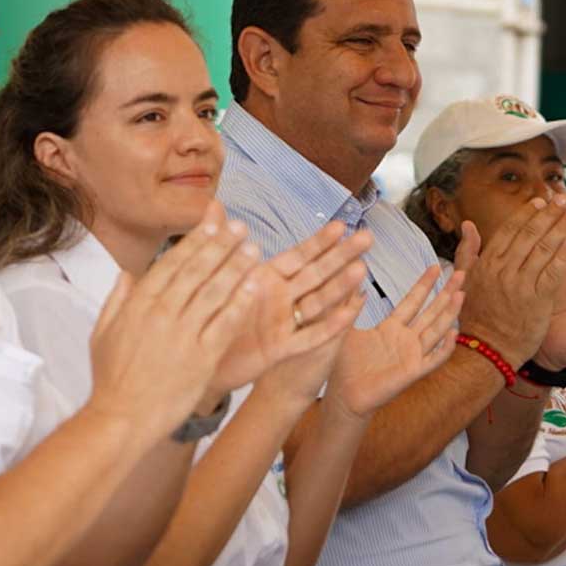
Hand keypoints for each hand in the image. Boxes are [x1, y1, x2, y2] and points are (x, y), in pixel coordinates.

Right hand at [87, 201, 260, 437]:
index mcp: (138, 303)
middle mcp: (162, 312)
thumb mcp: (102, 333)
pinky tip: (253, 287)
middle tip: (241, 228)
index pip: (172, 262)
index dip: (196, 241)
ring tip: (253, 251)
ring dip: (235, 267)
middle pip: (197, 270)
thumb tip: (127, 275)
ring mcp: (183, 334)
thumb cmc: (111, 379)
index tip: (214, 224)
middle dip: (221, 245)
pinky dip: (240, 303)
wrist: (121, 418)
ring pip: (214, 291)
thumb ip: (116, 300)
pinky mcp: (201, 358)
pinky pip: (225, 324)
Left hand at [210, 222, 371, 393]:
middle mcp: (279, 298)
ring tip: (361, 269)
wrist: (197, 361)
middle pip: (316, 274)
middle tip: (367, 237)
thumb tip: (214, 204)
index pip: (298, 255)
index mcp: (265, 278)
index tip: (342, 225)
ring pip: (318, 302)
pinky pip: (309, 337)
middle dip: (341, 256)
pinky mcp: (280, 349)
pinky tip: (350, 311)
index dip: (319, 241)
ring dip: (339, 286)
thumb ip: (220, 241)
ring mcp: (283, 323)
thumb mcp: (211, 275)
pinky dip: (330, 325)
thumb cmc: (207, 316)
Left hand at [325, 267, 464, 419]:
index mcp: (391, 328)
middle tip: (460, 273)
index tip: (436, 266)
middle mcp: (405, 339)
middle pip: (431, 311)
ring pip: (436, 330)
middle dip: (445, 293)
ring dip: (449, 313)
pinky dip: (444, 347)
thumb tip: (347, 275)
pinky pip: (433, 359)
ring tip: (461, 294)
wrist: (343, 395)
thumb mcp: (344, 326)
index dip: (425, 284)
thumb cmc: (343, 364)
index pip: (413, 301)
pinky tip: (453, 332)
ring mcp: (411, 355)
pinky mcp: (412, 372)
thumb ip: (348, 302)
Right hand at [454, 195, 565, 368]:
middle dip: (549, 214)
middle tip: (564, 199)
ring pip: (543, 249)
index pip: (509, 230)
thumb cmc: (474, 318)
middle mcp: (502, 270)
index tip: (541, 201)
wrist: (485, 351)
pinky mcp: (537, 301)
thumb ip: (467, 251)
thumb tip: (467, 224)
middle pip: (529, 234)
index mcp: (486, 263)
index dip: (527, 213)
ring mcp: (520, 285)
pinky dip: (564, 255)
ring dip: (561, 228)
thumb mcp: (464, 280)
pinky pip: (554, 272)